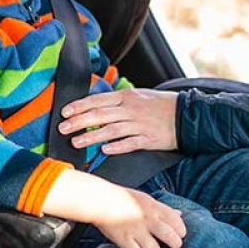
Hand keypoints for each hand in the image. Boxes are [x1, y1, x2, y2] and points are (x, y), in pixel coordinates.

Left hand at [58, 88, 178, 153]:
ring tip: (76, 142)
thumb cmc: (160, 105)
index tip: (65, 111)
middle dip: (79, 122)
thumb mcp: (139, 96)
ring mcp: (140, 124)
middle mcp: (131, 109)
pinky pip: (130, 143)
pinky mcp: (149, 139)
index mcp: (128, 96)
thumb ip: (119, 101)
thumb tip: (96, 105)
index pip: (99, 100)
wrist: (186, 115)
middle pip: (101, 115)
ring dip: (92, 137)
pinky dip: (117, 146)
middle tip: (62, 128)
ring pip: (111, 130)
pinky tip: (104, 151)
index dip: (80, 106)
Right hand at [88, 185, 186, 247]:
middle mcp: (147, 220)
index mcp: (154, 208)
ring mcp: (136, 231)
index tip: (180, 234)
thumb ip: (163, 209)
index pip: (176, 221)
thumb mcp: (146, 199)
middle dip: (175, 245)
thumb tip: (179, 214)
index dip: (181, 230)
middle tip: (173, 247)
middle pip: (170, 237)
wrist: (101, 201)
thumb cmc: (124, 199)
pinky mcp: (124, 240)